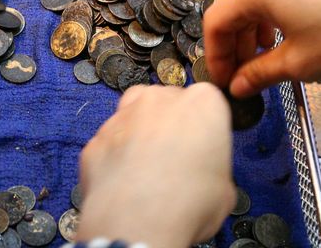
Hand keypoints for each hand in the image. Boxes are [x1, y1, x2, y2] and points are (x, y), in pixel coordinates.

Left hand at [77, 84, 234, 246]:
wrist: (137, 220)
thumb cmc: (188, 203)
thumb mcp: (225, 190)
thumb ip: (211, 167)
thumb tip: (202, 177)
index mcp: (202, 103)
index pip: (206, 102)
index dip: (204, 127)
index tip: (204, 148)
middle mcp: (159, 99)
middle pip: (166, 101)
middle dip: (169, 124)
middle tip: (174, 160)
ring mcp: (122, 116)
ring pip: (132, 113)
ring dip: (139, 132)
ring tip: (146, 168)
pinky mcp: (96, 138)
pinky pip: (109, 142)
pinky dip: (114, 157)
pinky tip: (123, 182)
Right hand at [205, 0, 320, 97]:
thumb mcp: (301, 65)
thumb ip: (260, 74)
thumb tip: (241, 83)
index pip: (217, 22)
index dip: (216, 55)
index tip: (224, 77)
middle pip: (238, 3)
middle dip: (239, 41)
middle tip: (246, 71)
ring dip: (259, 17)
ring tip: (271, 45)